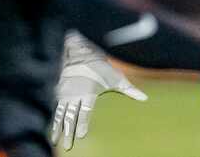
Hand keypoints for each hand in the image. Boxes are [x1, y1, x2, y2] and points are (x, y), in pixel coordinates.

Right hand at [51, 33, 146, 150]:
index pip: (85, 111)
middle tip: (69, 146)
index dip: (83, 123)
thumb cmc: (102, 67)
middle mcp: (75, 94)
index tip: (82, 135)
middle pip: (71, 116)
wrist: (82, 53)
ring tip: (56, 141)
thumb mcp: (117, 78)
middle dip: (69, 132)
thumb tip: (144, 98)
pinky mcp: (60, 93)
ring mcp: (66, 94)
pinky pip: (57, 109)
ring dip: (59, 128)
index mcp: (88, 92)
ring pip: (62, 114)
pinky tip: (55, 130)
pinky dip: (55, 120)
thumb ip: (130, 90)